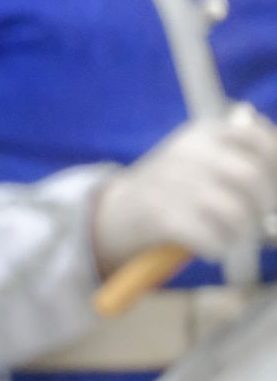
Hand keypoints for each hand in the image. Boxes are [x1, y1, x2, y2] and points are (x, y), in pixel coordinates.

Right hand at [93, 107, 276, 275]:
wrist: (118, 211)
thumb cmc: (176, 188)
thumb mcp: (204, 158)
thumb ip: (246, 158)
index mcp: (203, 132)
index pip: (256, 137)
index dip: (276, 163)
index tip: (272, 187)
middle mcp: (187, 151)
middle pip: (251, 176)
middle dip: (267, 203)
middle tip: (261, 218)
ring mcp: (172, 182)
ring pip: (236, 211)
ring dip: (244, 232)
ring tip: (235, 236)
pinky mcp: (161, 215)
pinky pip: (211, 238)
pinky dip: (218, 248)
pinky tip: (211, 247)